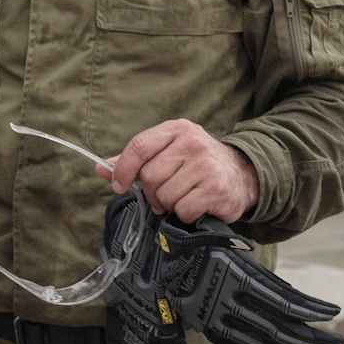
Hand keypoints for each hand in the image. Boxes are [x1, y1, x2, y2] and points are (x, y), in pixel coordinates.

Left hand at [99, 119, 260, 223]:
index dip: (123, 170)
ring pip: (165, 195)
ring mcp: (206, 165)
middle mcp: (192, 142)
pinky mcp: (216, 189)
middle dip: (152, 193)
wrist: (243, 175)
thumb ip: (135, 160)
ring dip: (169, 205)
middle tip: (163, 197)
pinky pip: (183, 210)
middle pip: (150, 176)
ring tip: (183, 198)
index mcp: (177, 129)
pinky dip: (186, 214)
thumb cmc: (198, 165)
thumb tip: (101, 169)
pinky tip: (197, 206)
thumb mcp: (169, 152)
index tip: (119, 185)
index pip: (139, 146)